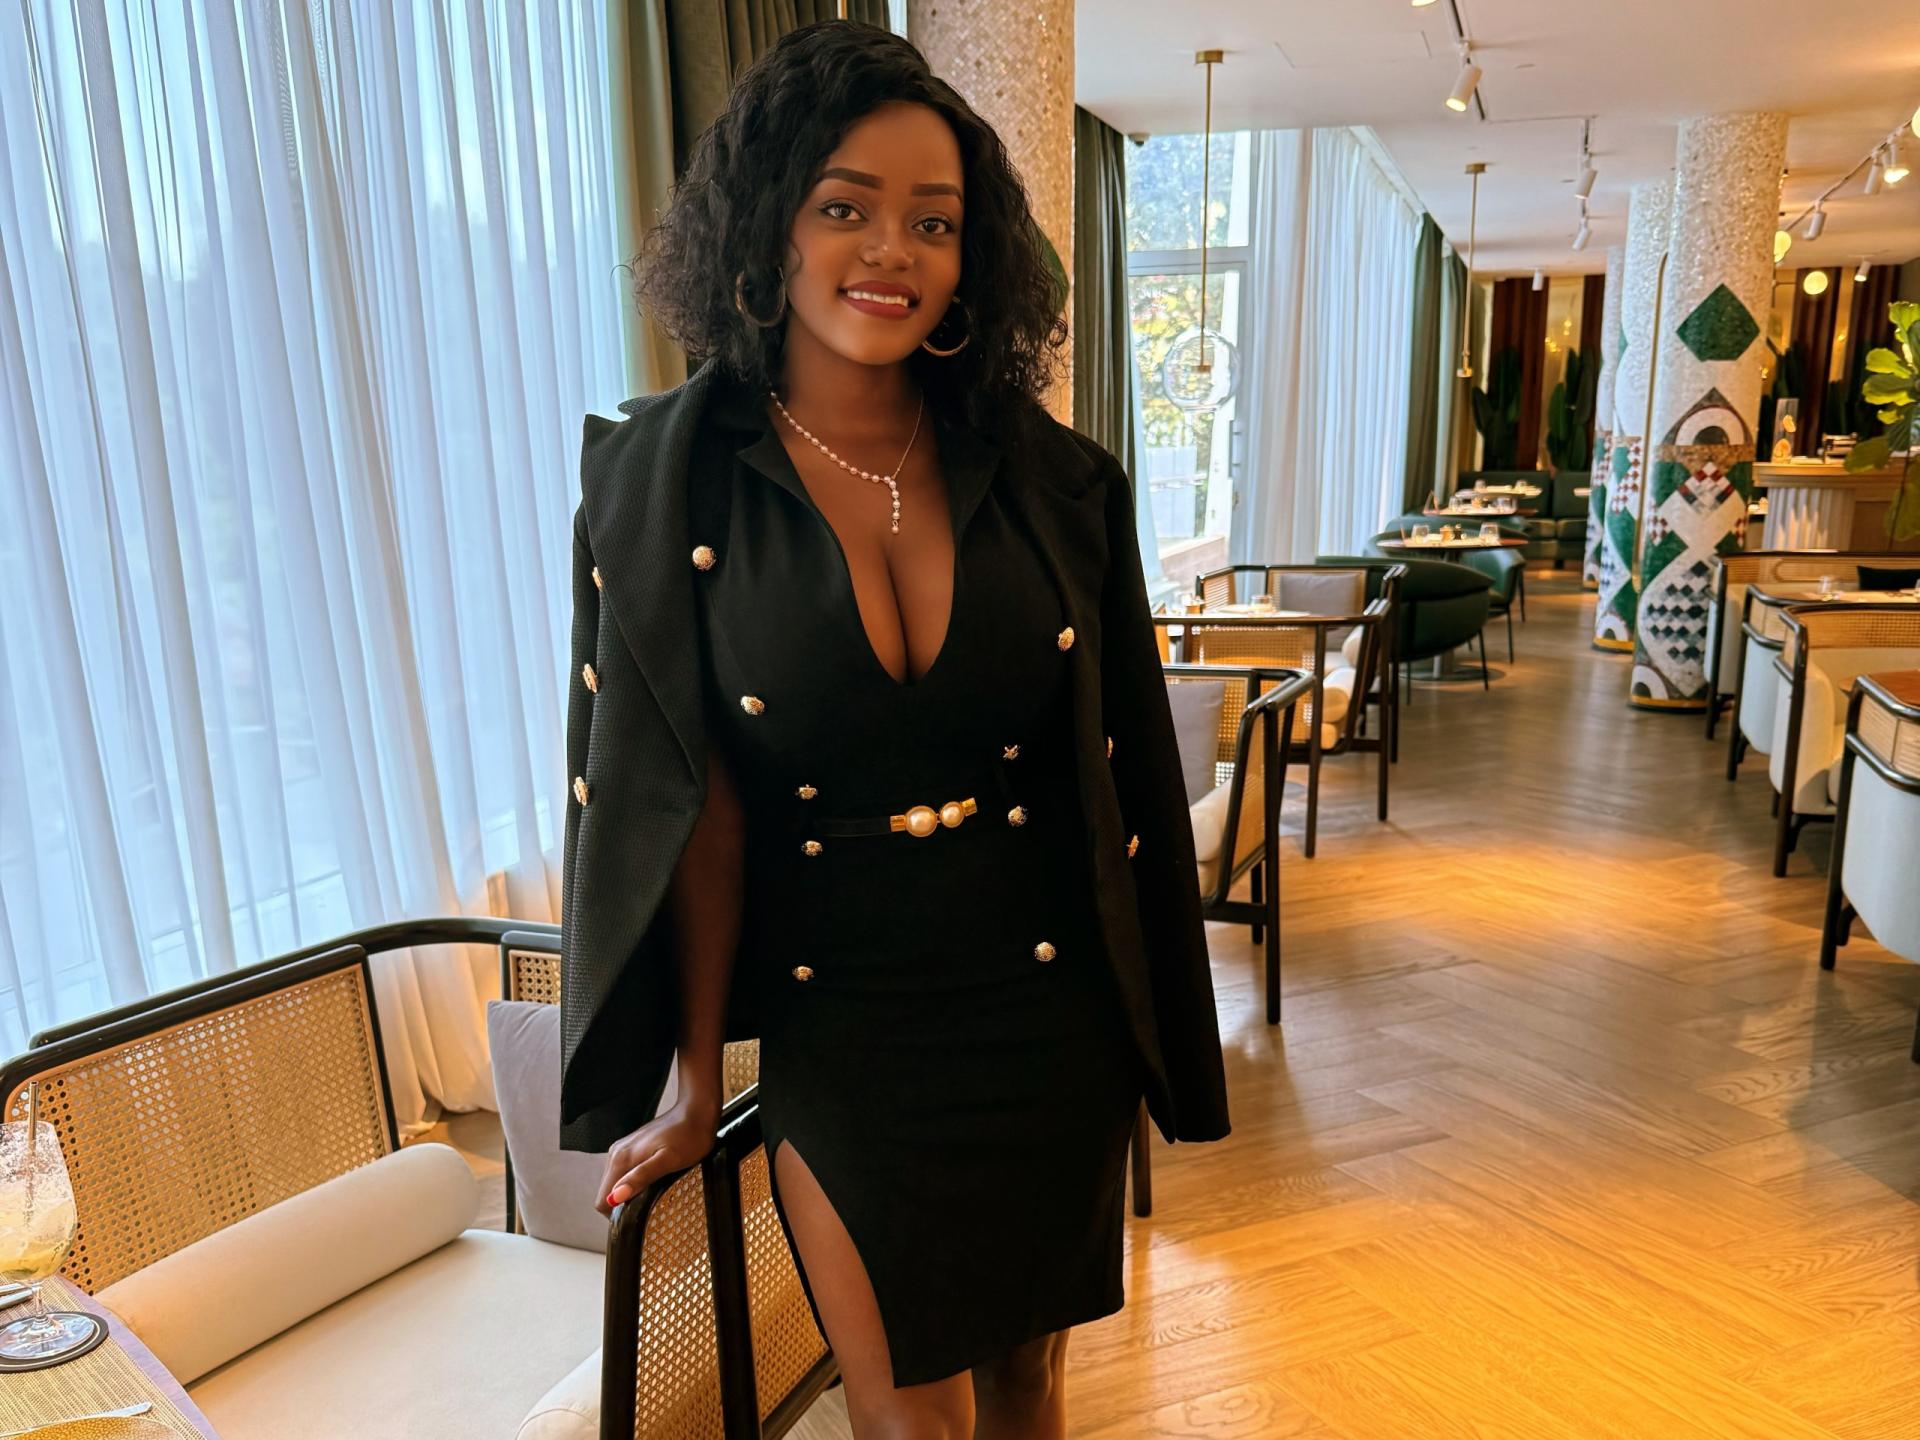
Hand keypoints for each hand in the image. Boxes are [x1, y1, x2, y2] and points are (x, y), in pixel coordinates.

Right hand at [595, 1097, 721, 1217]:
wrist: (696, 1111)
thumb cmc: (689, 1136)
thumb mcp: (668, 1161)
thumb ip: (640, 1178)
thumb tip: (615, 1197)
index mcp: (621, 1159)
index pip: (602, 1200)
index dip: (617, 1214)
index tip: (637, 1215)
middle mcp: (616, 1153)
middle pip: (607, 1193)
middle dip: (624, 1203)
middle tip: (650, 1204)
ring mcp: (623, 1149)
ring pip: (616, 1183)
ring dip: (629, 1192)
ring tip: (654, 1191)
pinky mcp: (632, 1148)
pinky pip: (624, 1173)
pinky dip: (634, 1182)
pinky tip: (653, 1179)